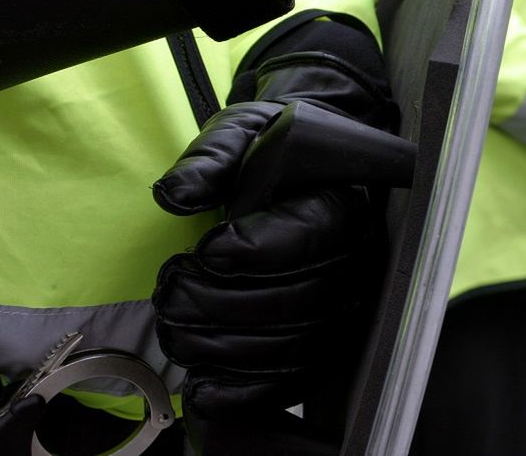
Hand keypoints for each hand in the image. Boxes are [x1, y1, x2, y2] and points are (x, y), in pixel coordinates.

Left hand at [153, 37, 399, 417]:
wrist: (301, 173)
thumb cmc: (272, 151)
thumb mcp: (242, 134)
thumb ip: (212, 157)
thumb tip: (176, 195)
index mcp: (342, 203)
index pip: (310, 236)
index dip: (255, 251)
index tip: (205, 249)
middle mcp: (356, 259)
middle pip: (296, 298)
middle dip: (220, 302)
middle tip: (168, 289)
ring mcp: (346, 306)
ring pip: (292, 342)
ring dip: (222, 344)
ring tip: (173, 326)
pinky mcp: (326, 342)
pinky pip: (294, 379)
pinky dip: (246, 391)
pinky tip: (203, 386)